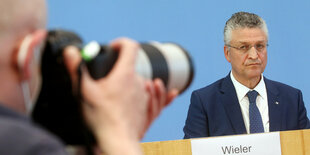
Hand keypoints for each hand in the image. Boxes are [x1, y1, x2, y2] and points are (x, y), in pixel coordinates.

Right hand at [63, 38, 177, 153]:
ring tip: (119, 91)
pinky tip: (172, 92)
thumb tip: (70, 52)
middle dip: (120, 71)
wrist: (117, 140)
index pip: (130, 47)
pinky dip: (163, 95)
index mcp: (125, 74)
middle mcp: (139, 83)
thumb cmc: (102, 118)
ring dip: (134, 83)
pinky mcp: (149, 110)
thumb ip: (77, 69)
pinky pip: (160, 100)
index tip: (113, 48)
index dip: (121, 43)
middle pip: (133, 69)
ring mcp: (146, 97)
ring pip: (143, 84)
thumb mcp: (84, 91)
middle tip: (106, 82)